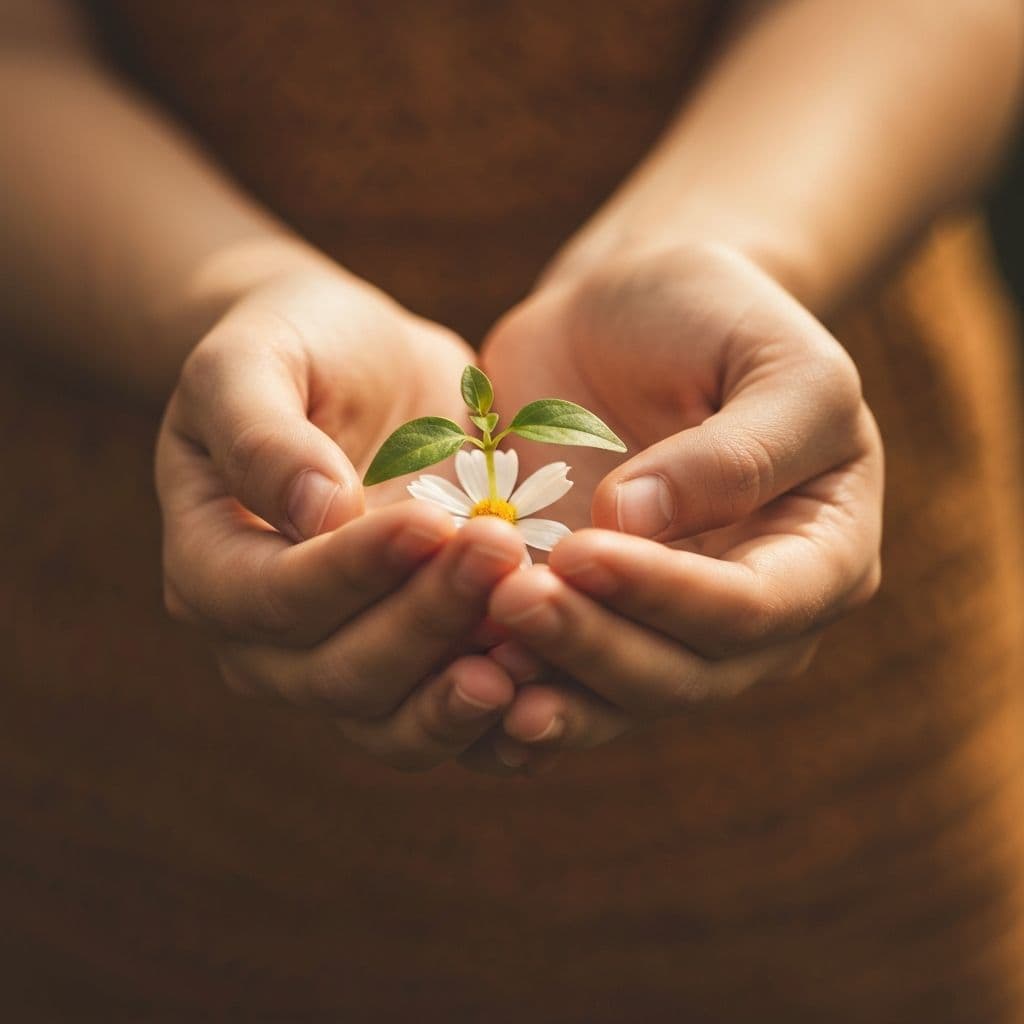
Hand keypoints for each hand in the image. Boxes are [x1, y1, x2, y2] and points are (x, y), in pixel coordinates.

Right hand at [156, 264, 526, 769]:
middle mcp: (268, 641)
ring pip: (395, 721)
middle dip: (425, 621)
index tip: (430, 523)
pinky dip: (498, 718)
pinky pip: (448, 721)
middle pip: (341, 672)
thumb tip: (315, 512)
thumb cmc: (295, 351)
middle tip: (501, 555)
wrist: (363, 370)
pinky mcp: (415, 666)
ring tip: (534, 646)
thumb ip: (261, 434)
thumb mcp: (252, 360)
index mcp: (212, 568)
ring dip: (463, 693)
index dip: (351, 572)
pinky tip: (551, 681)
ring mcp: (343, 662)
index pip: (275, 597)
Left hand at [469, 243, 882, 771]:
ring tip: (478, 662)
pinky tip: (461, 677)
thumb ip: (736, 449)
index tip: (581, 551)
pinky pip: (561, 678)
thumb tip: (634, 524)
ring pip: (616, 698)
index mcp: (821, 556)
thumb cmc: (718, 318)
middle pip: (682, 674)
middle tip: (512, 601)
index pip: (753, 608)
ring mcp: (667, 628)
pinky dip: (513, 688)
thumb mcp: (772, 358)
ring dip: (550, 688)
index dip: (669, 594)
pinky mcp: (595, 621)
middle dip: (596, 648)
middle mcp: (752, 618)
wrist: (631, 315)